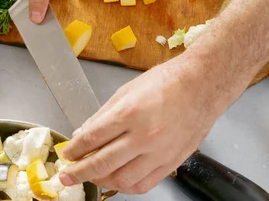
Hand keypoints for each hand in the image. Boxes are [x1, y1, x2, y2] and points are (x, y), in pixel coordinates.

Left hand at [59, 55, 232, 193]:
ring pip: (122, 179)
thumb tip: (83, 134)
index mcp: (129, 113)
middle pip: (102, 163)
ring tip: (91, 176)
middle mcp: (144, 136)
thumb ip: (102, 116)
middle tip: (67, 176)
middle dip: (79, 172)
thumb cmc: (166, 82)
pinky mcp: (171, 162)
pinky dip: (126, 186)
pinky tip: (116, 180)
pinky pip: (144, 184)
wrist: (202, 86)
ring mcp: (159, 152)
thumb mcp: (126, 91)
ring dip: (101, 180)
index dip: (74, 150)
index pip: (92, 139)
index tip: (66, 155)